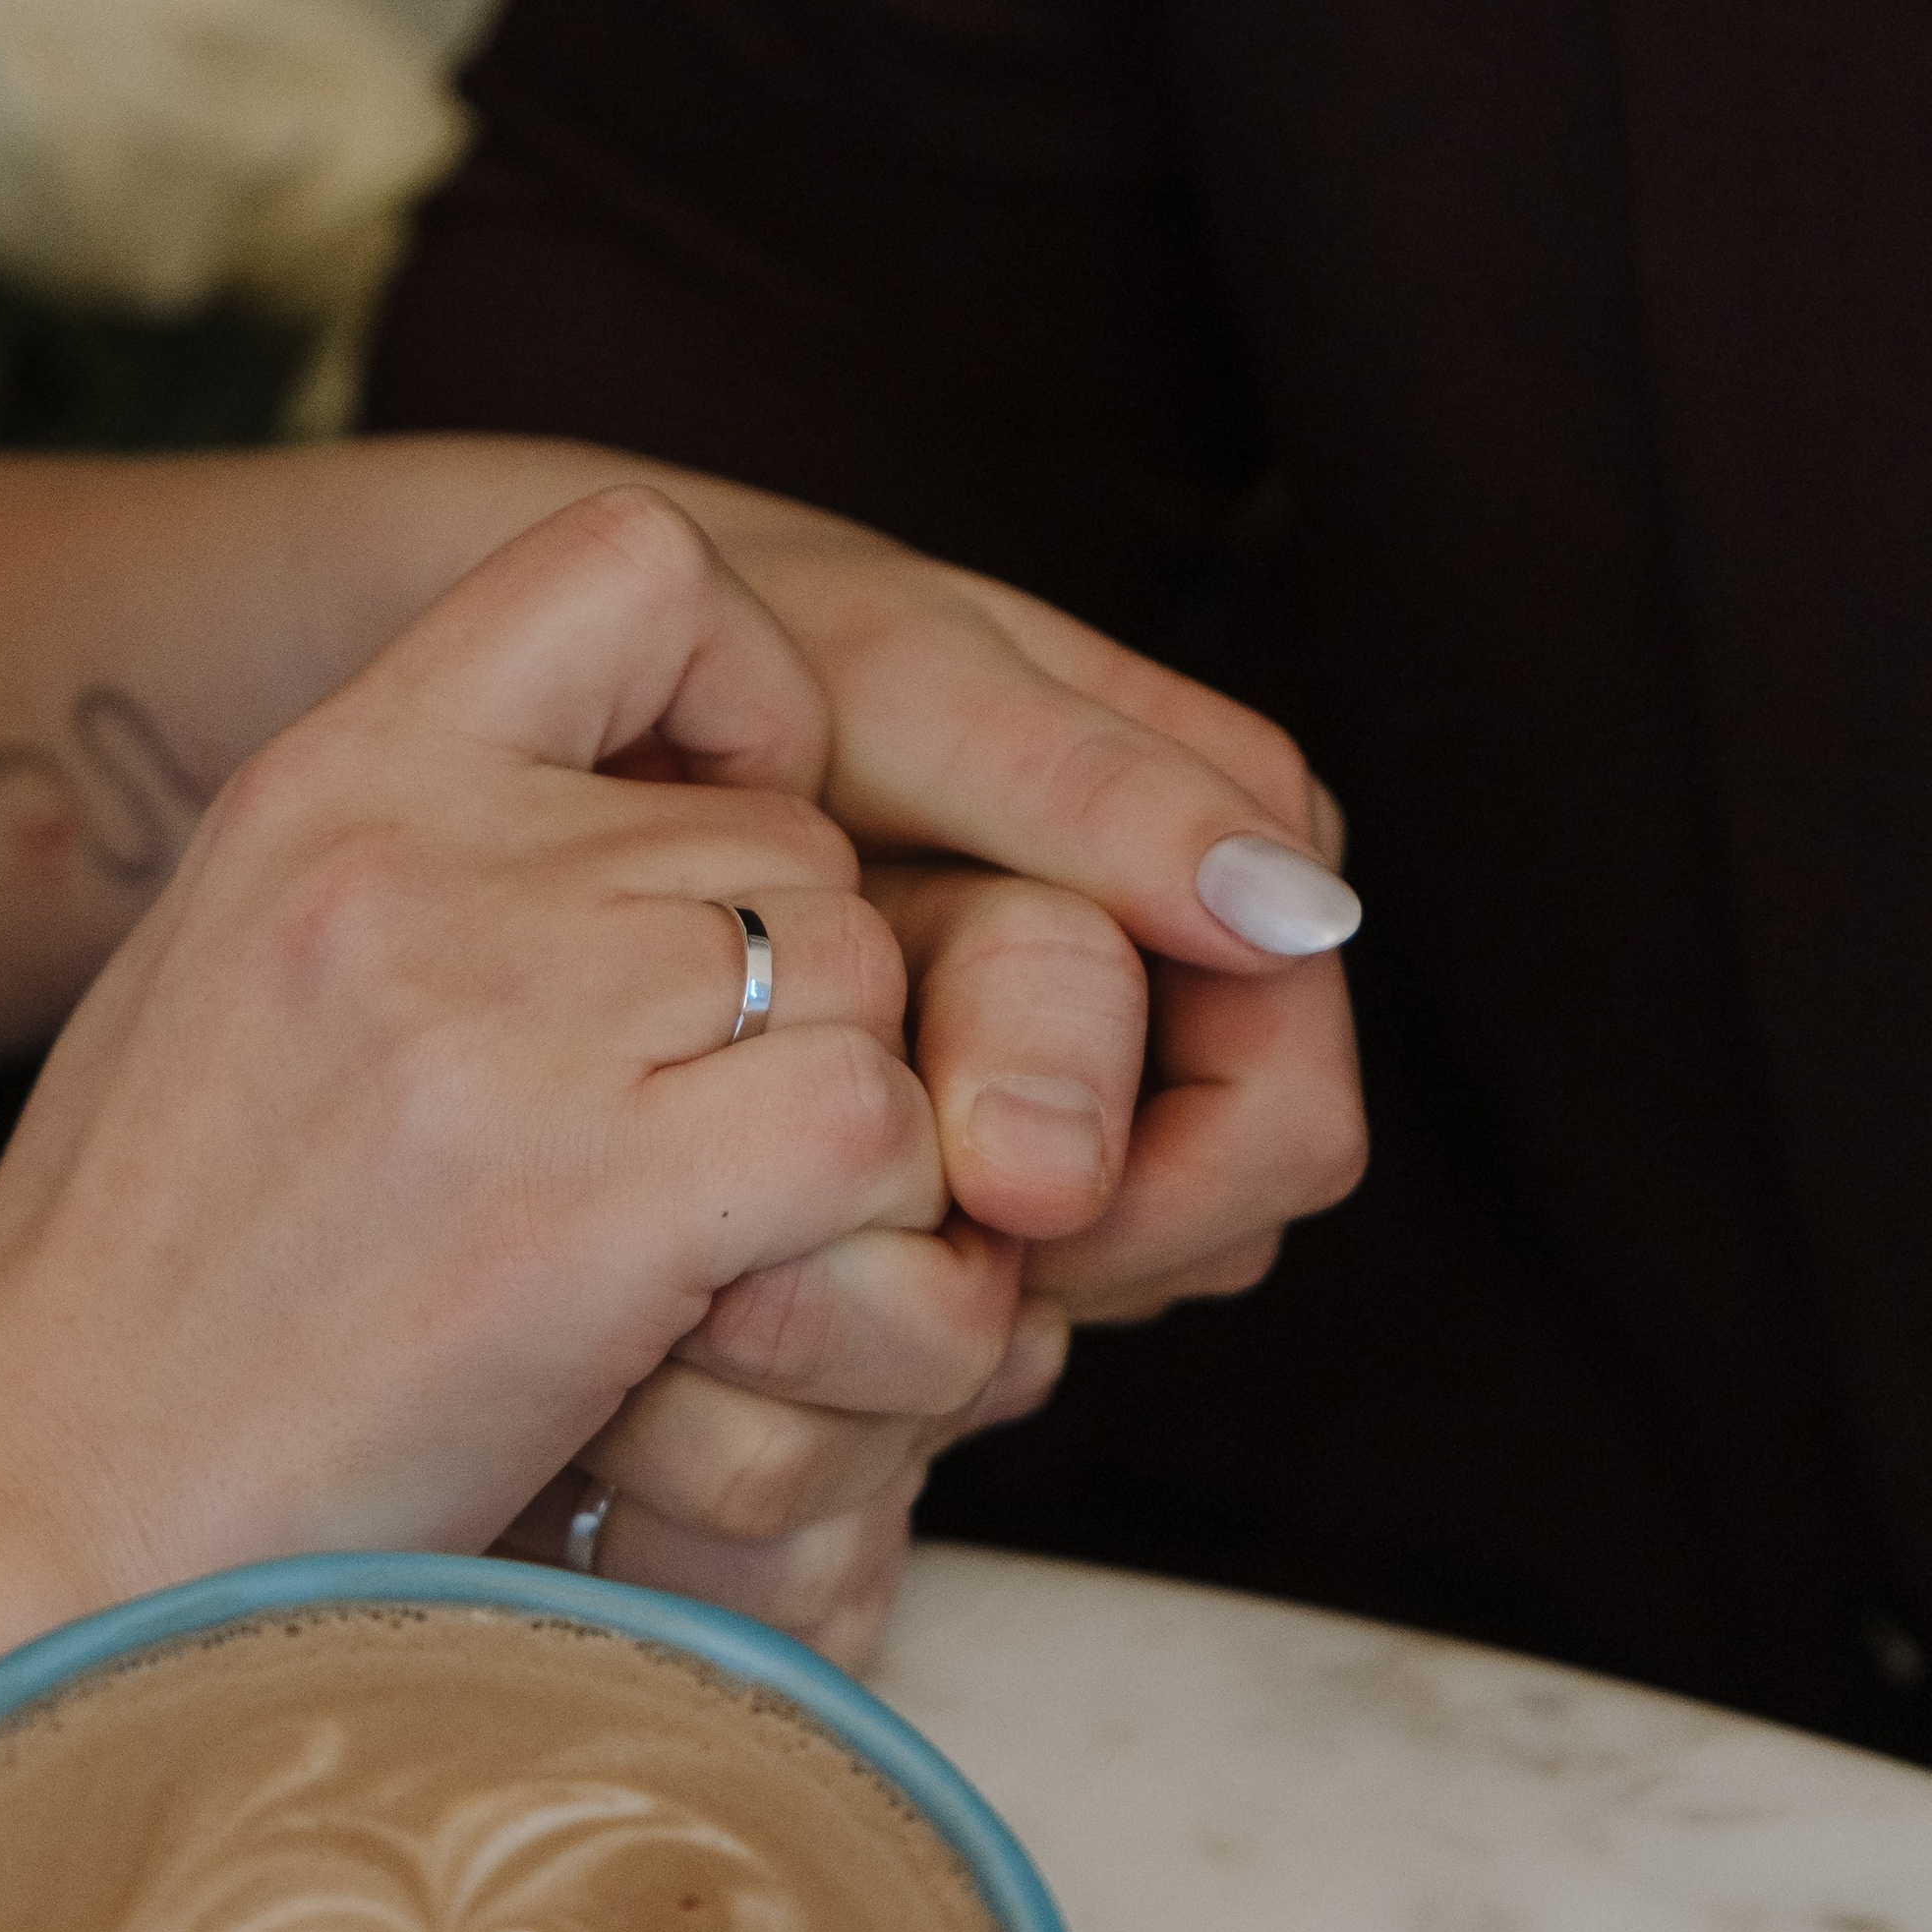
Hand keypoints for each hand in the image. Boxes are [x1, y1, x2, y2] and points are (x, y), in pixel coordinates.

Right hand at [0, 490, 945, 1604]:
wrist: (34, 1523)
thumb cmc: (139, 1285)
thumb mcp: (231, 976)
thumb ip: (417, 863)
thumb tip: (624, 812)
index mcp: (328, 780)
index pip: (632, 565)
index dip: (739, 688)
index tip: (717, 825)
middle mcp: (424, 864)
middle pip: (790, 835)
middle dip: (793, 987)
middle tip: (706, 1139)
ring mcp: (513, 1027)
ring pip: (860, 978)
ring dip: (843, 1116)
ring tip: (722, 1238)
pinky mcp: (601, 1208)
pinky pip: (872, 1130)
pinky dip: (866, 1225)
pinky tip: (747, 1304)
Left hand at [487, 528, 1361, 1663]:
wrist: (631, 677)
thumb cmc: (772, 645)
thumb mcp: (913, 698)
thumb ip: (1096, 802)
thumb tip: (1299, 921)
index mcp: (1249, 847)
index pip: (1279, 1127)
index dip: (1136, 1197)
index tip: (969, 1198)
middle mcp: (1219, 964)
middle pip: (1216, 1230)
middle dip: (1052, 1246)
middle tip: (871, 1208)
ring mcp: (1131, 1055)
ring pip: (1121, 1276)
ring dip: (981, 1275)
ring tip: (824, 1189)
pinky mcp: (1027, 1127)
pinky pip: (1024, 1285)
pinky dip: (919, 1275)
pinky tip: (809, 1213)